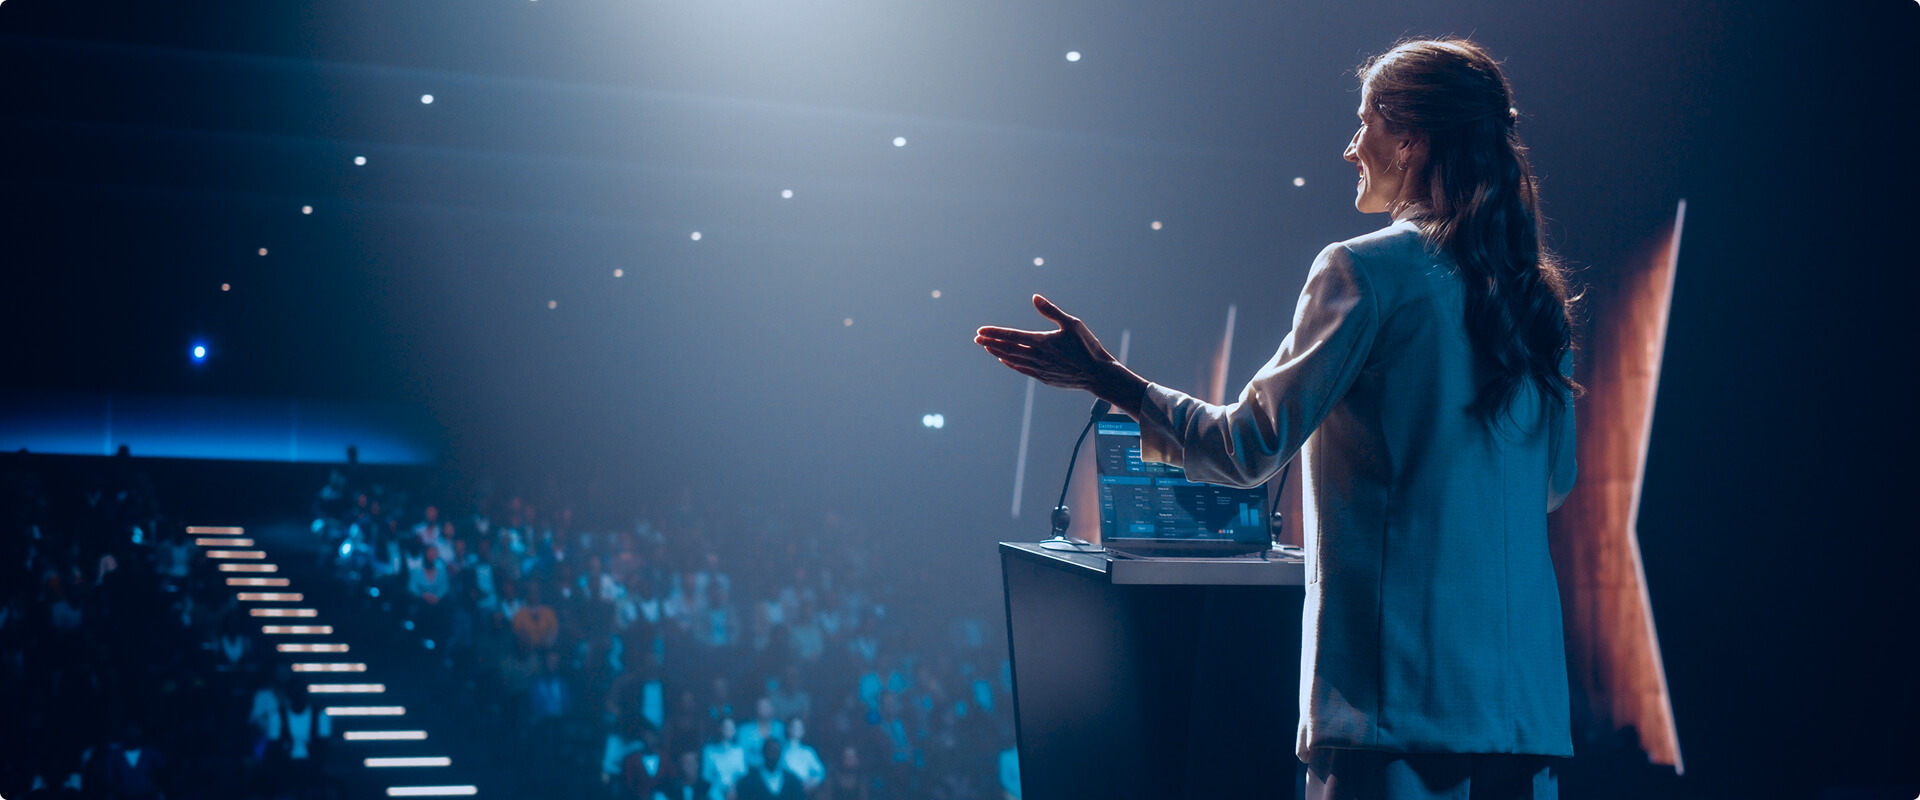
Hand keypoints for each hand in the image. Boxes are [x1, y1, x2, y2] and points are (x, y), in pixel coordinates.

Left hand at [976, 295, 1146, 409]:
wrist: (1097, 375)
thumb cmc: (1087, 347)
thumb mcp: (1072, 323)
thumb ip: (1051, 311)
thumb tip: (1035, 297)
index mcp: (1041, 342)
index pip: (1011, 336)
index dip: (994, 333)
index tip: (980, 331)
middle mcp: (1037, 357)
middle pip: (1007, 348)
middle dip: (990, 342)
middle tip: (977, 338)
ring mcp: (1039, 369)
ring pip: (1013, 360)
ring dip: (998, 352)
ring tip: (987, 347)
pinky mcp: (1044, 378)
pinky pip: (1022, 370)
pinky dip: (1011, 364)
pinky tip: (1005, 360)